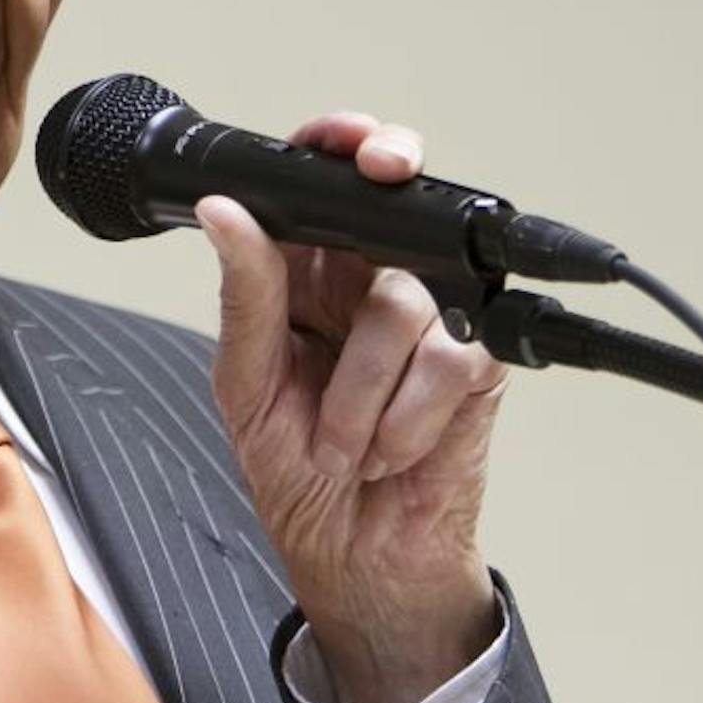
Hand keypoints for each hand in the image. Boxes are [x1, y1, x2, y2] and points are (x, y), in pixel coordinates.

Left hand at [201, 112, 505, 702]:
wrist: (357, 559)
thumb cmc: (296, 473)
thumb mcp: (247, 385)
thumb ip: (246, 295)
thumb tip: (225, 214)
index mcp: (309, 273)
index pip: (326, 185)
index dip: (341, 146)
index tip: (347, 143)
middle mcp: (371, 284)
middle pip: (394, 205)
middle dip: (388, 187)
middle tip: (384, 177)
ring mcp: (431, 320)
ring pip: (402, 300)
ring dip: (361, 390)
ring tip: (347, 440)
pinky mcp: (477, 366)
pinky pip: (447, 360)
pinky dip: (406, 417)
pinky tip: (390, 449)